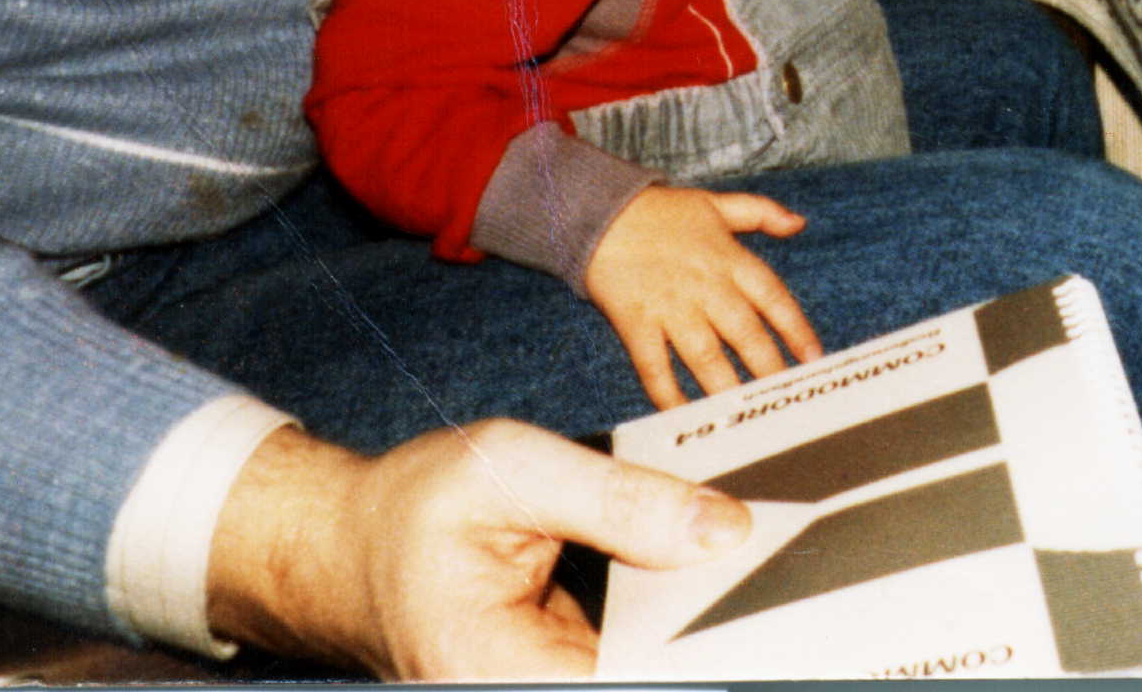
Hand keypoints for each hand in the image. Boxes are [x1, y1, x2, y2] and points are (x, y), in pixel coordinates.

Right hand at [207, 420, 749, 679]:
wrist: (341, 546)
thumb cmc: (408, 507)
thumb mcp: (510, 471)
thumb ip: (619, 499)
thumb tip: (726, 529)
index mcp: (505, 671)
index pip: (649, 672)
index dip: (724, 638)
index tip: (789, 596)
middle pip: (663, 666)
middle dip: (724, 616)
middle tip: (800, 557)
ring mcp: (552, 686)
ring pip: (661, 656)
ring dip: (706, 608)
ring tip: (764, 548)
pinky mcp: (572, 670)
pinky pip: (644, 643)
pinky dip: (679, 603)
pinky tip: (715, 555)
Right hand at [584, 186, 822, 411]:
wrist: (600, 213)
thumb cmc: (661, 211)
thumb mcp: (716, 203)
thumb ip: (762, 213)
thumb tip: (799, 222)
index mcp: (729, 259)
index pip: (773, 298)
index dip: (796, 329)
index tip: (812, 358)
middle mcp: (705, 287)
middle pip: (745, 334)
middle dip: (768, 368)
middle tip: (784, 397)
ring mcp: (670, 308)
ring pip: (706, 357)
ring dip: (727, 387)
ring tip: (744, 412)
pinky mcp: (636, 324)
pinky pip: (655, 366)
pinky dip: (668, 393)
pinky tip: (683, 415)